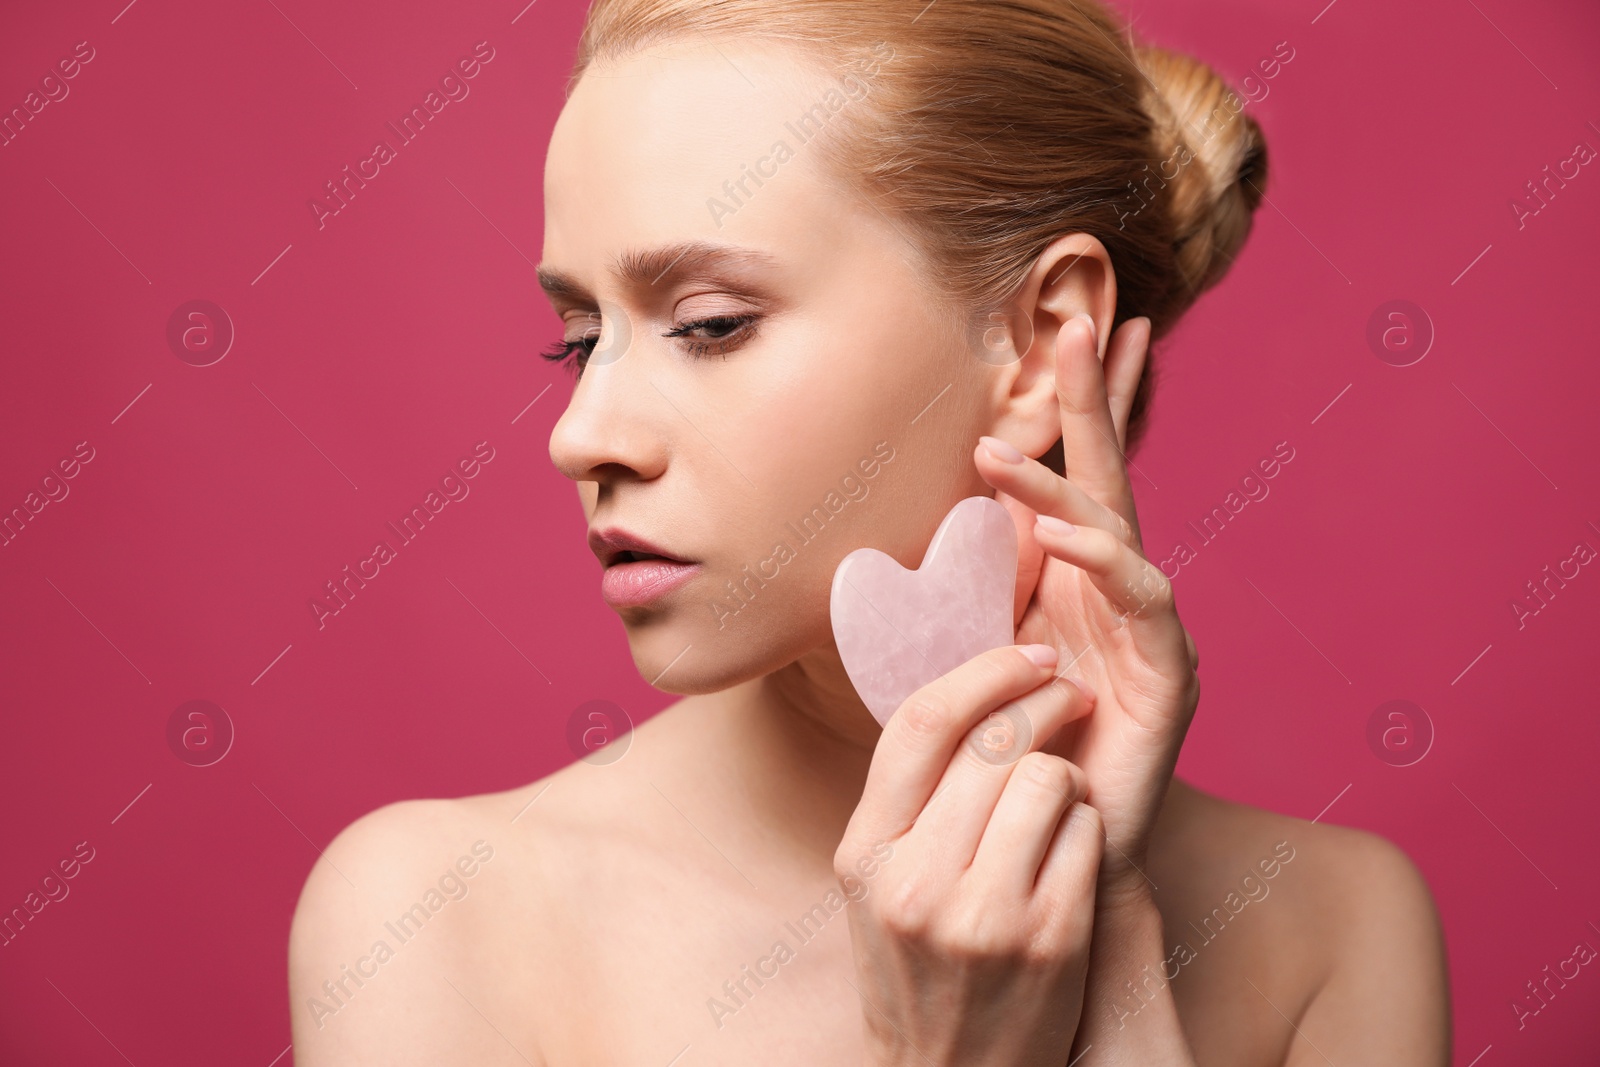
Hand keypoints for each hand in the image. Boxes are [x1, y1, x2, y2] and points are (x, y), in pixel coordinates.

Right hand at [835, 642, 1102, 1066]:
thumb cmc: (918, 967)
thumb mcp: (877, 884)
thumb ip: (906, 800)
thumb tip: (967, 694)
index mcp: (865, 854)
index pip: (920, 723)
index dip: (983, 671)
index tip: (1025, 653)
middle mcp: (917, 881)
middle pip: (995, 741)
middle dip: (1047, 703)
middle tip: (1070, 695)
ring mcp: (986, 914)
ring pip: (1050, 779)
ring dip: (1066, 775)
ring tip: (1059, 800)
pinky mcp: (1051, 940)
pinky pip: (1087, 835)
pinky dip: (1089, 830)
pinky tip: (1072, 855)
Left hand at [975, 313, 1200, 900]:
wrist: (1047, 853)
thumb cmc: (1006, 757)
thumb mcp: (962, 662)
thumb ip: (954, 601)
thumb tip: (898, 542)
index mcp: (1073, 582)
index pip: (1075, 478)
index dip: (1078, 407)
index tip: (1065, 329)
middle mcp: (1117, 594)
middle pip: (1109, 477)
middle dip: (1094, 401)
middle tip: (1077, 324)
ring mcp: (1149, 630)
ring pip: (1117, 530)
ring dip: (1061, 485)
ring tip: (996, 452)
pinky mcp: (1171, 675)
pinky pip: (1144, 600)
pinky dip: (1105, 560)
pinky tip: (1061, 536)